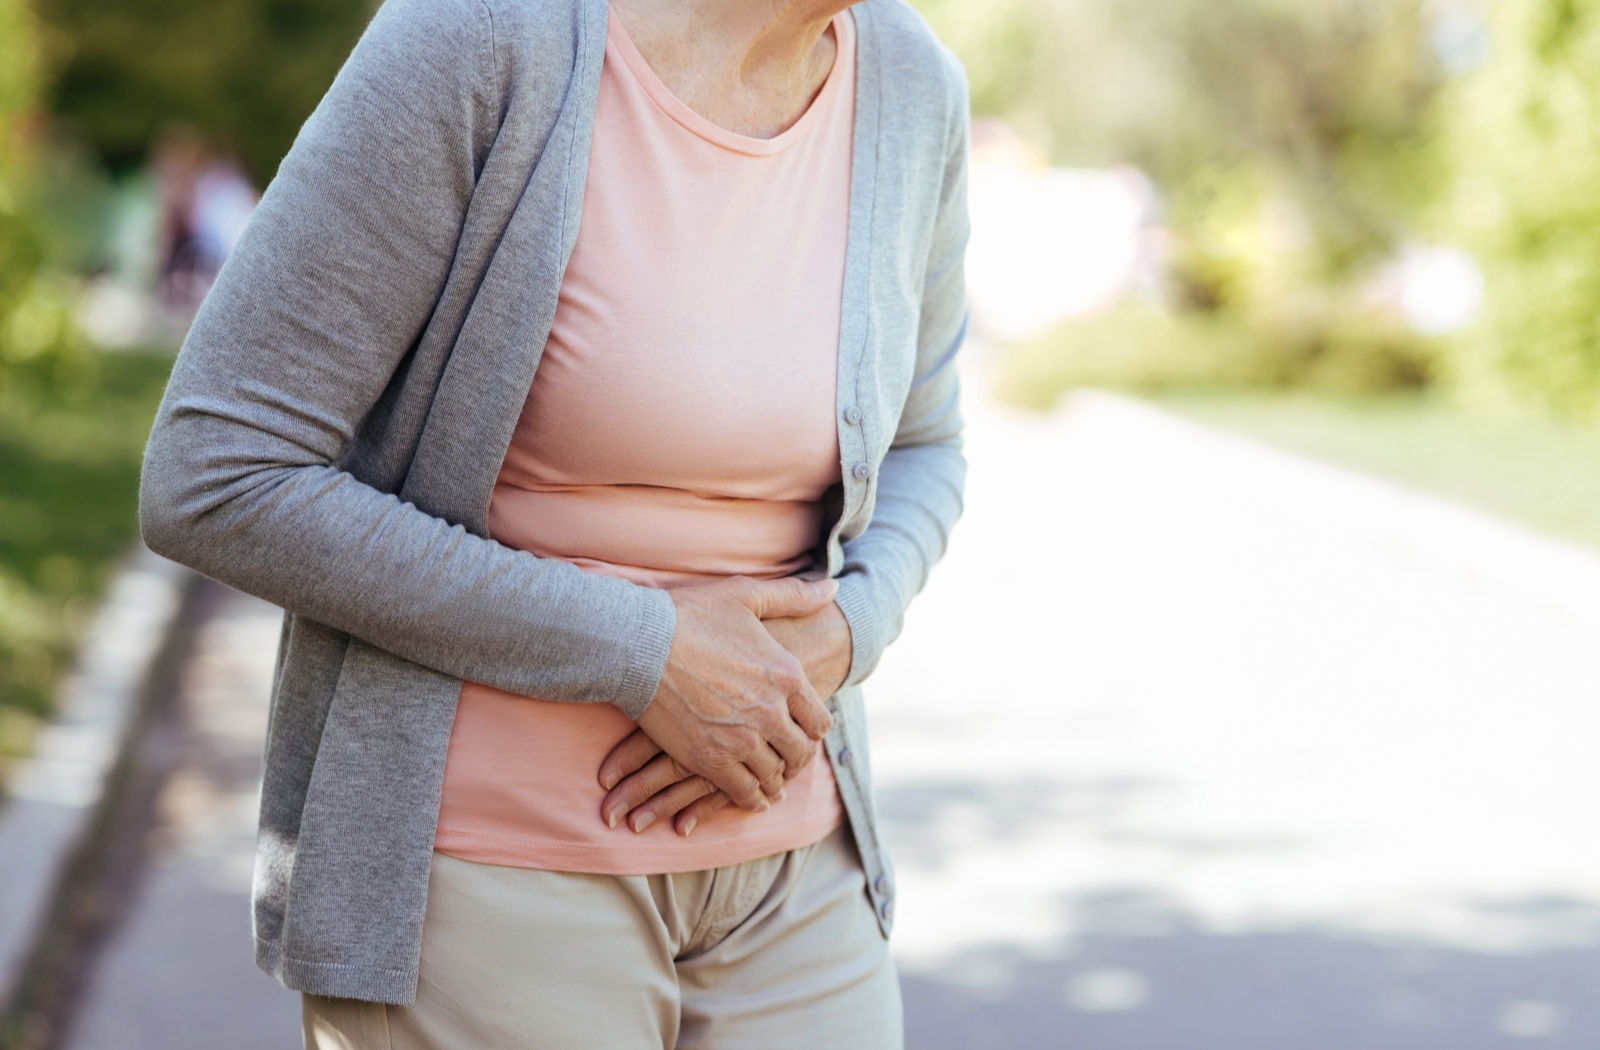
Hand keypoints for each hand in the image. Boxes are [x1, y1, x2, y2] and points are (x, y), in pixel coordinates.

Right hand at [599, 599, 853, 835]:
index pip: (820, 720)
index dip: (813, 730)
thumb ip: (794, 596)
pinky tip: (752, 797)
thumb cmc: (690, 614)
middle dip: (796, 758)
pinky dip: (751, 798)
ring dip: (775, 780)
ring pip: (773, 775)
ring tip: (772, 782)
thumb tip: (832, 587)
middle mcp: (771, 712)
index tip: (803, 732)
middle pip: (800, 752)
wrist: (639, 644)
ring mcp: (741, 739)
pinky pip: (743, 791)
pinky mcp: (710, 759)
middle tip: (788, 761)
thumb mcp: (746, 595)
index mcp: (786, 675)